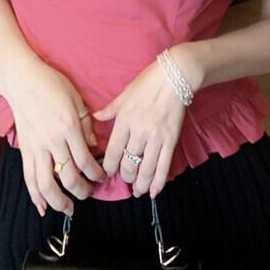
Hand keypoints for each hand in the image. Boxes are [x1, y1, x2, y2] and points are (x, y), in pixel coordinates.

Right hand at [1, 60, 106, 217]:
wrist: (22, 79)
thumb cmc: (51, 84)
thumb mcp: (76, 99)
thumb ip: (87, 124)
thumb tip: (94, 145)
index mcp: (68, 127)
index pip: (85, 161)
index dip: (96, 175)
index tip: (101, 178)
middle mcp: (52, 140)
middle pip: (67, 177)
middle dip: (81, 191)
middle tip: (88, 193)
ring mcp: (36, 147)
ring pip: (45, 184)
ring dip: (58, 201)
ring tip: (68, 209)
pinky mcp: (24, 149)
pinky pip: (28, 177)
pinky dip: (35, 196)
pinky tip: (42, 207)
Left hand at [91, 53, 189, 197]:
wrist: (174, 77)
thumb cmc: (147, 83)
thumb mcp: (124, 94)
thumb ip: (110, 109)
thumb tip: (95, 117)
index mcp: (124, 120)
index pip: (112, 151)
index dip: (108, 167)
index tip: (106, 174)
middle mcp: (138, 132)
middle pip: (128, 163)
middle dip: (125, 177)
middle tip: (124, 181)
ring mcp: (156, 138)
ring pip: (146, 169)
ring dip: (140, 184)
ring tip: (137, 191)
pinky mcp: (171, 140)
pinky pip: (163, 166)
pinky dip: (158, 182)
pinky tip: (153, 192)